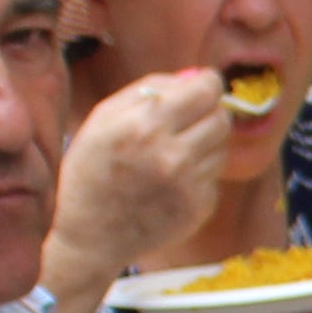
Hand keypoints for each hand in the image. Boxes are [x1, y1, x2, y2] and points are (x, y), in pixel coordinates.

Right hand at [45, 70, 235, 289]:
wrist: (88, 236)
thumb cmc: (90, 170)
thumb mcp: (103, 119)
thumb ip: (148, 89)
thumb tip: (193, 76)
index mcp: (145, 126)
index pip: (206, 91)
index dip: (208, 83)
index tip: (203, 85)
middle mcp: (172, 155)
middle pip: (221, 117)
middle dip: (208, 111)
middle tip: (189, 118)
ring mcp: (189, 185)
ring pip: (222, 146)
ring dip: (205, 142)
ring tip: (173, 151)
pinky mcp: (200, 208)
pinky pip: (214, 176)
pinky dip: (199, 172)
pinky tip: (171, 180)